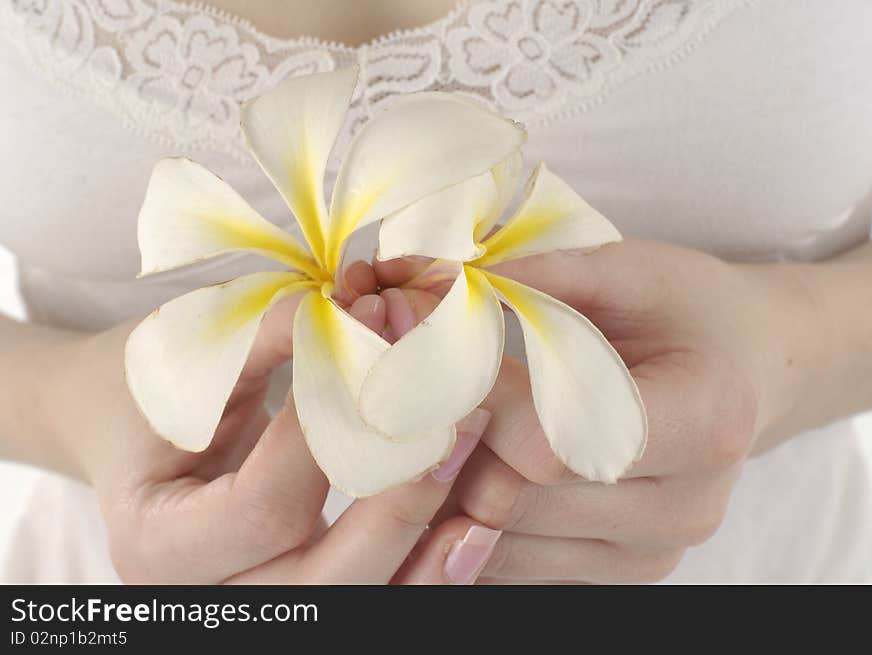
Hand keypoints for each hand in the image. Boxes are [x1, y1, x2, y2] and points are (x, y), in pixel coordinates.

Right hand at [45, 262, 493, 583]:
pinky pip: (374, 598)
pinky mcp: (301, 598)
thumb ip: (273, 337)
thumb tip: (364, 312)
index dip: (333, 434)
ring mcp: (257, 609)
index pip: (263, 506)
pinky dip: (427, 571)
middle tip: (455, 428)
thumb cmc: (144, 390)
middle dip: (399, 503)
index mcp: (155, 540)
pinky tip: (474, 531)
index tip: (383, 360)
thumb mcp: (189, 360)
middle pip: (322, 583)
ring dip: (426, 547)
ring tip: (482, 488)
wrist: (125, 432)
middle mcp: (204, 597)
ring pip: (358, 606)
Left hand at [375, 240, 824, 582]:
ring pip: (498, 544)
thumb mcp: (629, 269)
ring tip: (416, 427)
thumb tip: (430, 281)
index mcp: (705, 419)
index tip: (429, 349)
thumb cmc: (691, 309)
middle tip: (399, 385)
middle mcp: (686, 506)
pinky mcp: (617, 573)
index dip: (475, 400)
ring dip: (440, 488)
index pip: (555, 440)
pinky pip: (510, 570)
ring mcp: (650, 553)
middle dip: (445, 440)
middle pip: (514, 498)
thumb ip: (537, 277)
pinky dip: (462, 528)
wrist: (748, 368)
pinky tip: (446, 476)